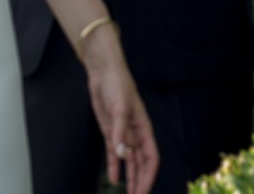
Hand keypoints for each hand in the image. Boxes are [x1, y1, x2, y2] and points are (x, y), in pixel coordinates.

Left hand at [83, 31, 158, 193]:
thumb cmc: (117, 84)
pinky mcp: (109, 131)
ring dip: (130, 177)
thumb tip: (123, 155)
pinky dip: (114, 166)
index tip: (143, 191)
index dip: (148, 176)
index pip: (150, 158)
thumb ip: (120, 132)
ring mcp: (122, 133)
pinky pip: (113, 153)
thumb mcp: (120, 107)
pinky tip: (114, 178)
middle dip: (140, 182)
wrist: (103, 71)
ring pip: (129, 162)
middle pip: (140, 163)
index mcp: (144, 128)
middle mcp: (135, 134)